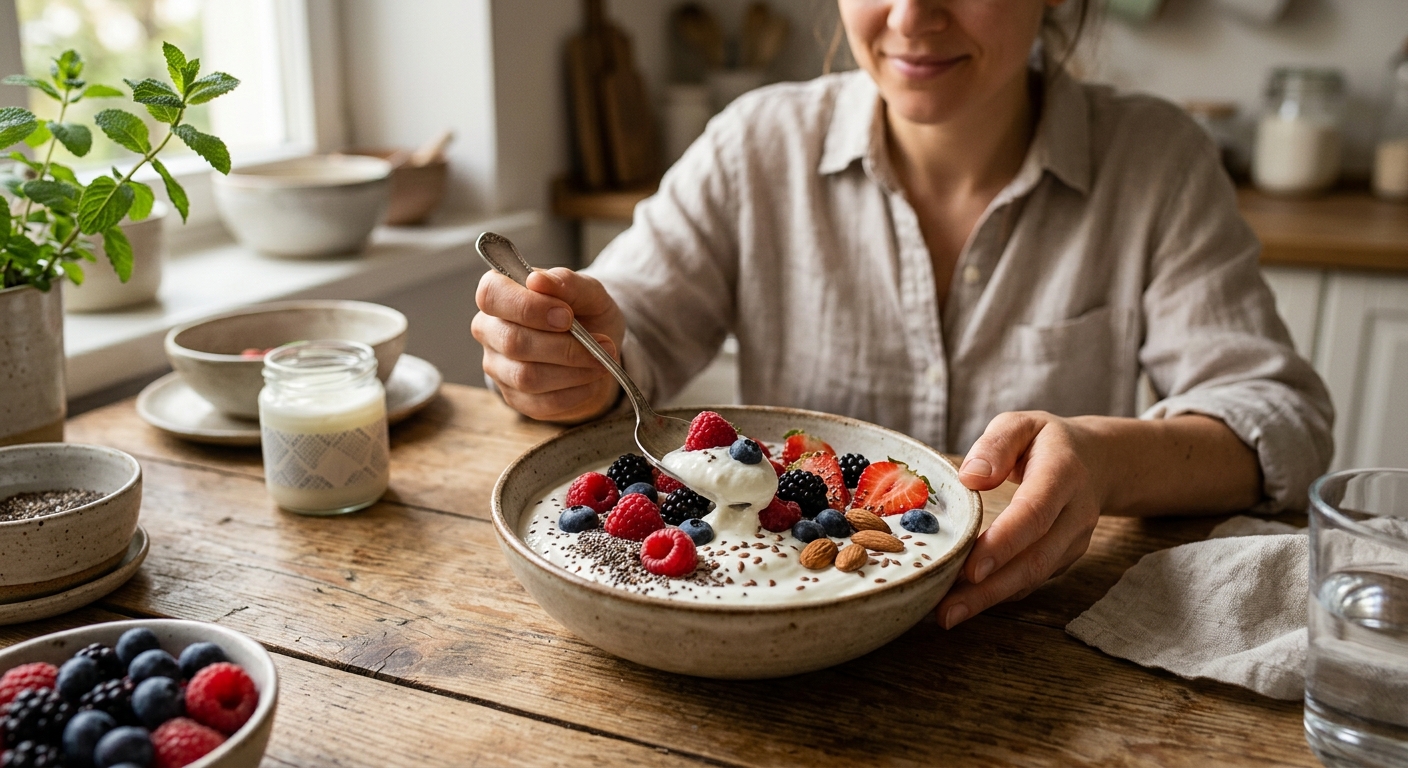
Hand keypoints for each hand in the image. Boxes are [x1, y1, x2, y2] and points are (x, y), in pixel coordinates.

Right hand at [472, 267, 625, 422]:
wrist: (596, 345)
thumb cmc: (584, 312)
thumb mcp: (588, 291)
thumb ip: (566, 282)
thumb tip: (538, 280)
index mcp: (497, 293)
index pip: (491, 296)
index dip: (528, 307)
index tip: (567, 315)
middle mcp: (488, 329)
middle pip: (512, 342)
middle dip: (563, 347)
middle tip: (600, 343)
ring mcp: (497, 367)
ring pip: (526, 377)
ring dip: (573, 371)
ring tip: (600, 361)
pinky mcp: (514, 397)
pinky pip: (541, 403)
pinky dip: (575, 393)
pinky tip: (591, 379)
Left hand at [936, 411, 1104, 628]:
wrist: (1097, 461)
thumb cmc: (1046, 442)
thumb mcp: (1022, 424)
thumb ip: (997, 443)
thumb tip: (971, 477)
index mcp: (1063, 473)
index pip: (1035, 513)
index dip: (1004, 543)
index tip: (971, 569)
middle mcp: (1076, 513)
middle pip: (1035, 558)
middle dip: (990, 589)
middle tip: (947, 611)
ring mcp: (1074, 541)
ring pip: (1033, 577)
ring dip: (990, 600)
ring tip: (947, 615)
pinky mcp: (1064, 558)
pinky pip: (1031, 580)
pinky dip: (999, 595)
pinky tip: (966, 604)